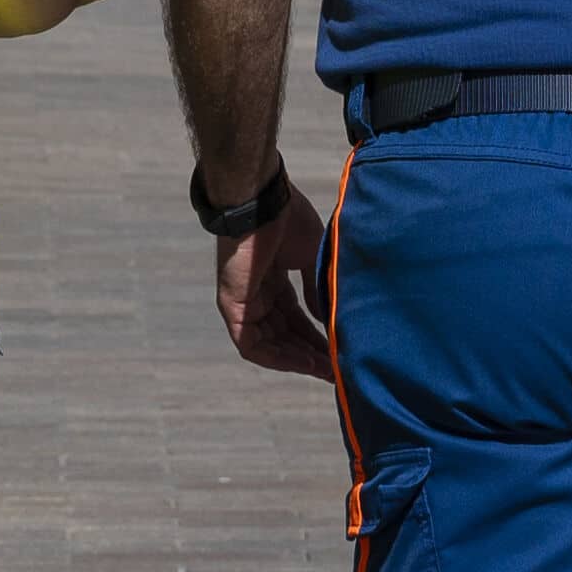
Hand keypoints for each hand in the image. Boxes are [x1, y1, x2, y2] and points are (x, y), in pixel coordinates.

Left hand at [210, 182, 332, 379]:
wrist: (263, 201)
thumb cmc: (287, 218)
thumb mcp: (311, 257)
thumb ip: (315, 289)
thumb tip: (327, 319)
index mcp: (272, 280)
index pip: (294, 318)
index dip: (316, 337)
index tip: (338, 353)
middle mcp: (256, 294)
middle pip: (283, 335)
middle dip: (310, 354)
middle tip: (337, 369)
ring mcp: (242, 302)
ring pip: (269, 345)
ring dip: (296, 361)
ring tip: (325, 370)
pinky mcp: (232, 306)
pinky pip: (251, 345)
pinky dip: (277, 358)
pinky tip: (303, 364)